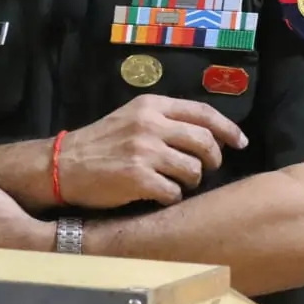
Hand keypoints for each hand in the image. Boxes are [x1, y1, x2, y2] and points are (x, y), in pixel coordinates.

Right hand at [59, 94, 248, 208]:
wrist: (64, 165)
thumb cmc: (100, 143)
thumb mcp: (131, 118)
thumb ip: (165, 120)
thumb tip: (207, 134)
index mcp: (151, 106)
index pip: (203, 113)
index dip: (227, 129)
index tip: (240, 142)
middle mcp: (150, 124)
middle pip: (204, 142)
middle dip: (212, 160)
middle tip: (205, 169)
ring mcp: (144, 151)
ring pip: (193, 170)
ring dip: (189, 181)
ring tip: (173, 182)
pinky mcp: (138, 178)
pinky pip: (174, 192)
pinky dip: (170, 197)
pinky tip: (157, 195)